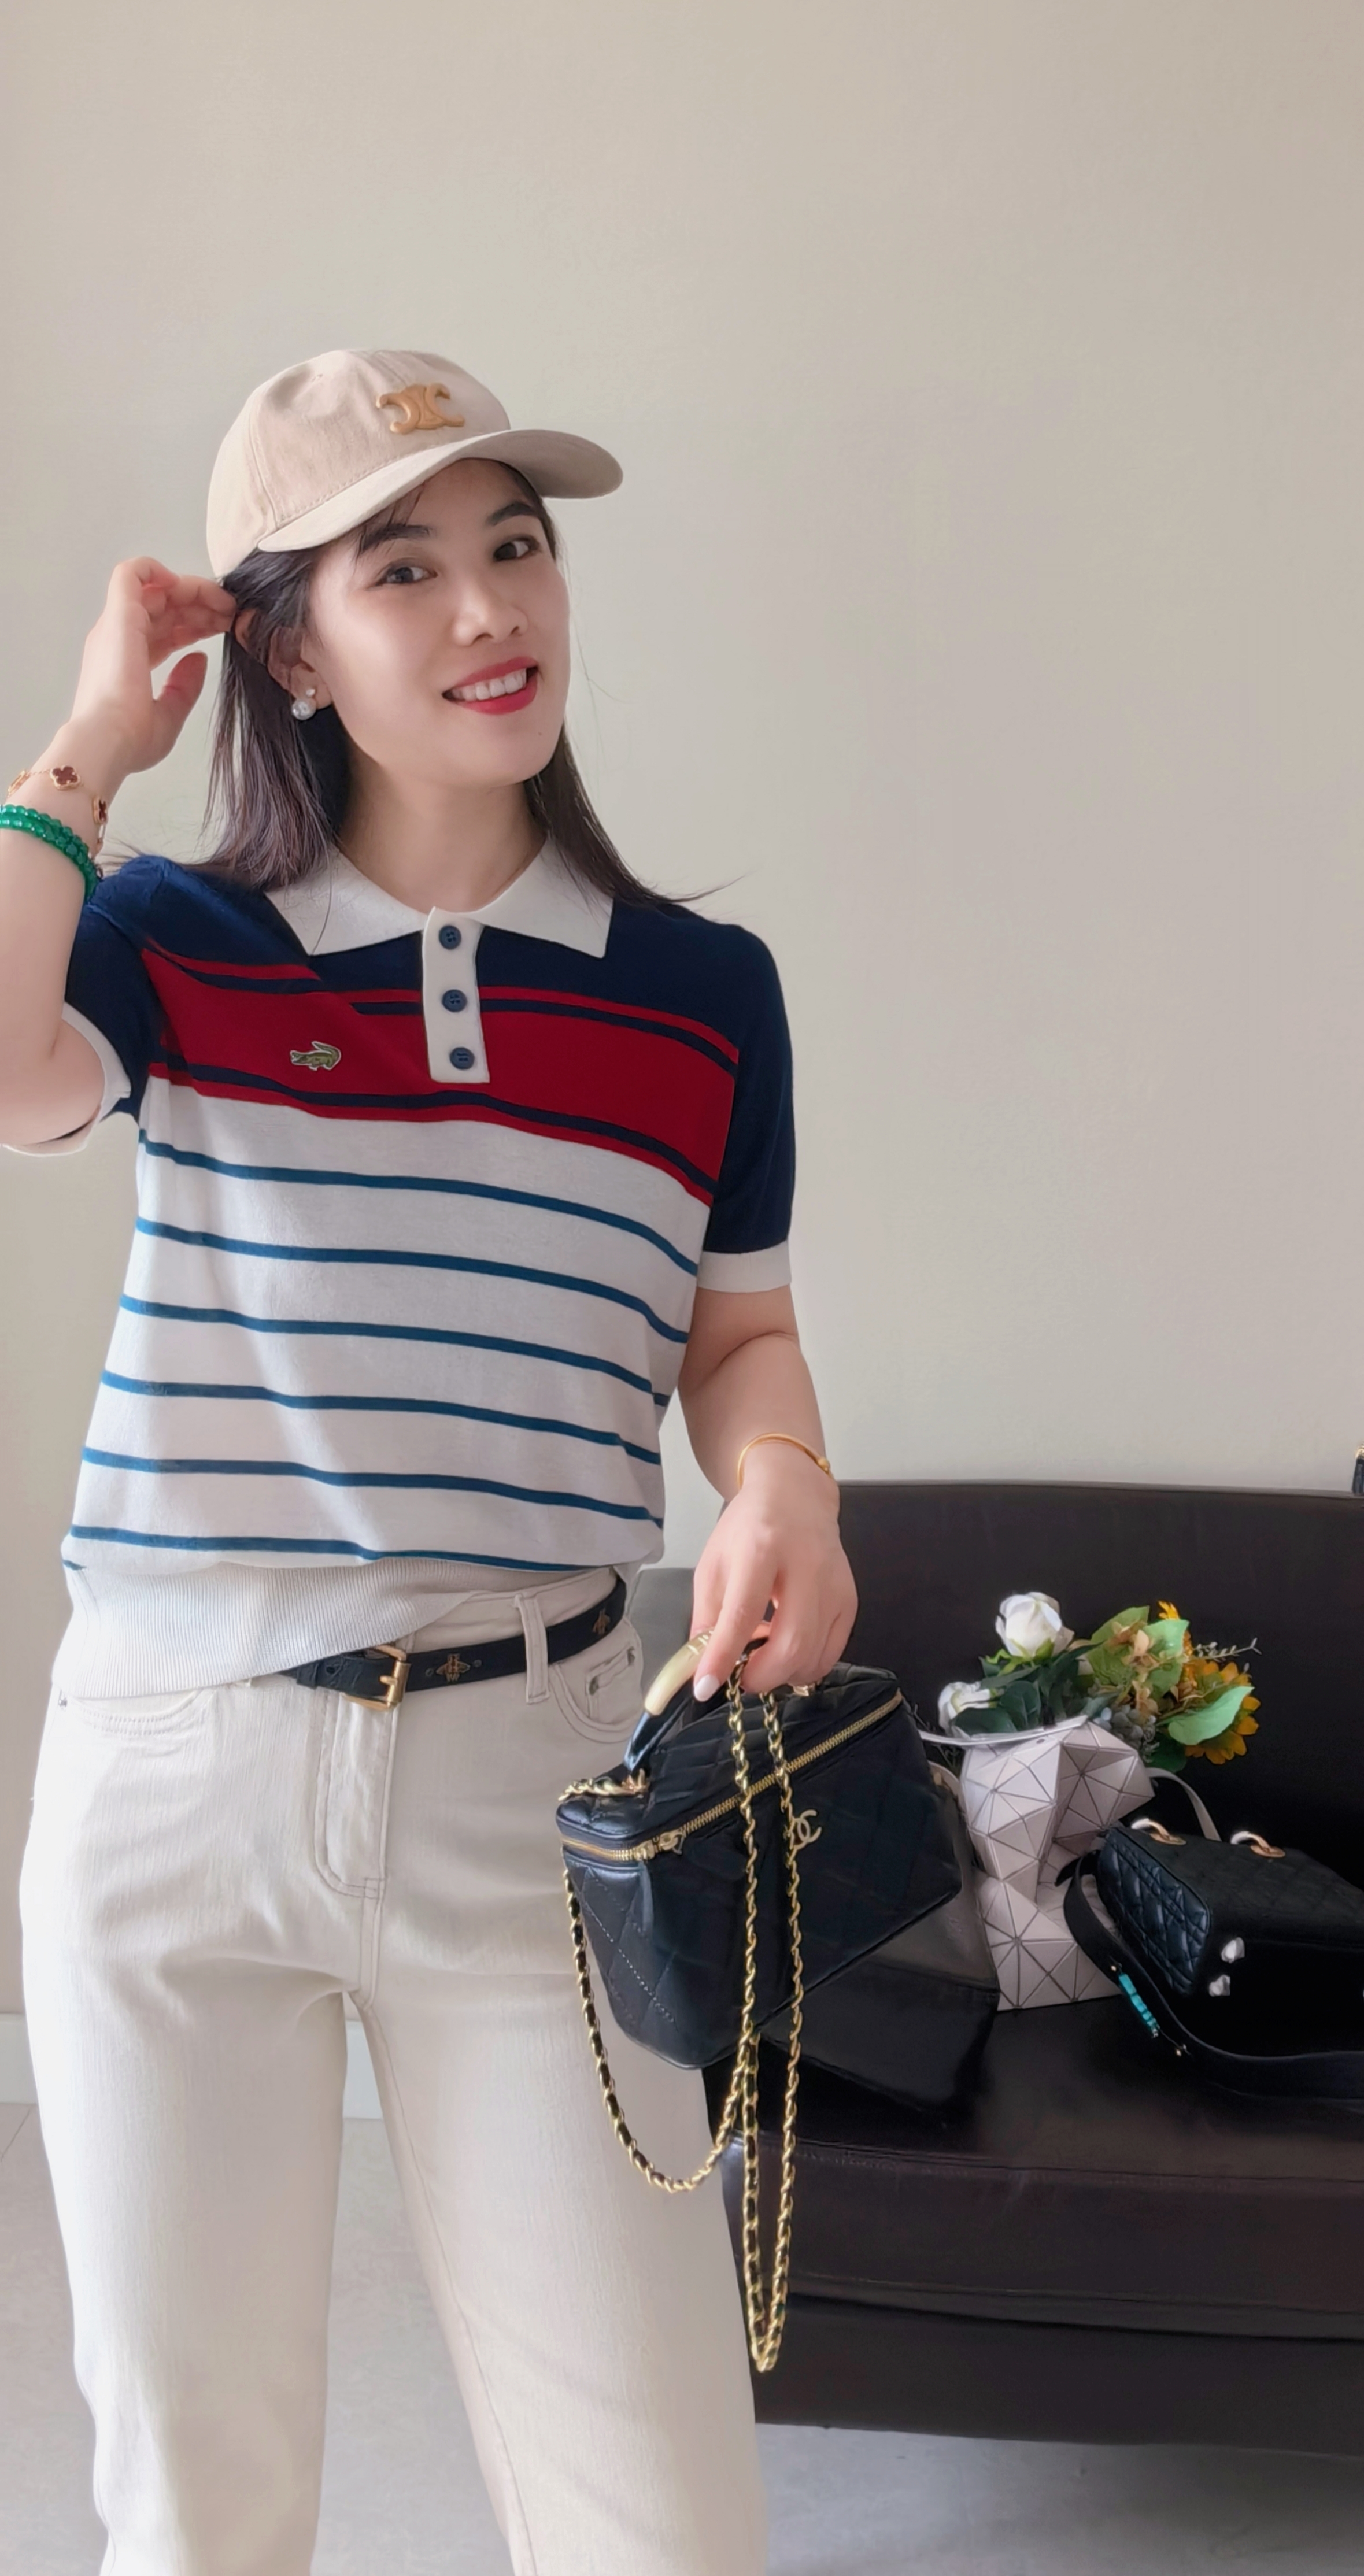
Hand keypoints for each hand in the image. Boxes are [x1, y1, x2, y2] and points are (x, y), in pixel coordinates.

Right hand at [49, 556, 239, 790]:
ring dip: (193, 590)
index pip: (165, 629)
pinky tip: (189, 586)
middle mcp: (120, 638)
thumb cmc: (130, 739)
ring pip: (155, 588)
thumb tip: (199, 658)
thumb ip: (184, 686)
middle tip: (232, 613)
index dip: (196, 624)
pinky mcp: (120, 615)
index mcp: (128, 661)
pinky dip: (158, 569)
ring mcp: (118, 624)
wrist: (107, 742)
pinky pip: (132, 573)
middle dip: (201, 605)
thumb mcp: (168, 715)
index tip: (225, 628)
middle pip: (164, 607)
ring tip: (225, 604)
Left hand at [689, 1445, 857, 1702]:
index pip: (744, 1611)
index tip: (705, 1687)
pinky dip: (805, 1666)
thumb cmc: (747, 1530)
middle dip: (762, 1675)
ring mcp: (835, 1584)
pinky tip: (786, 1650)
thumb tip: (702, 1669)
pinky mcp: (850, 1600)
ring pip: (814, 1655)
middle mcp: (806, 1566)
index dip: (724, 1654)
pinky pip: (830, 1653)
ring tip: (762, 1659)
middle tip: (741, 1678)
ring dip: (782, 1674)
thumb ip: (707, 1617)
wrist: (795, 1498)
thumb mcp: (713, 1564)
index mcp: (761, 1549)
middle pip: (791, 1642)